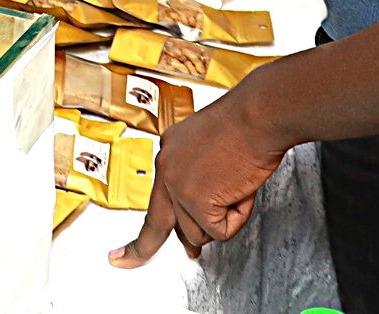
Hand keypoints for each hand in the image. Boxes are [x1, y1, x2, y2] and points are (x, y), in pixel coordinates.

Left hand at [109, 88, 283, 269]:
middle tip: (123, 261)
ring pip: (199, 232)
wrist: (256, 116)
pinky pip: (221, 231)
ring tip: (237, 187)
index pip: (155, 198)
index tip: (122, 251)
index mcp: (169, 154)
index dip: (143, 228)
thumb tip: (200, 223)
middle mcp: (166, 169)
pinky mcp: (196, 201)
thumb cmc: (245, 125)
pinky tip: (241, 191)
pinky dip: (237, 217)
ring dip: (223, 219)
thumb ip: (198, 181)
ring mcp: (178, 187)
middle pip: (157, 224)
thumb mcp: (209, 150)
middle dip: (142, 249)